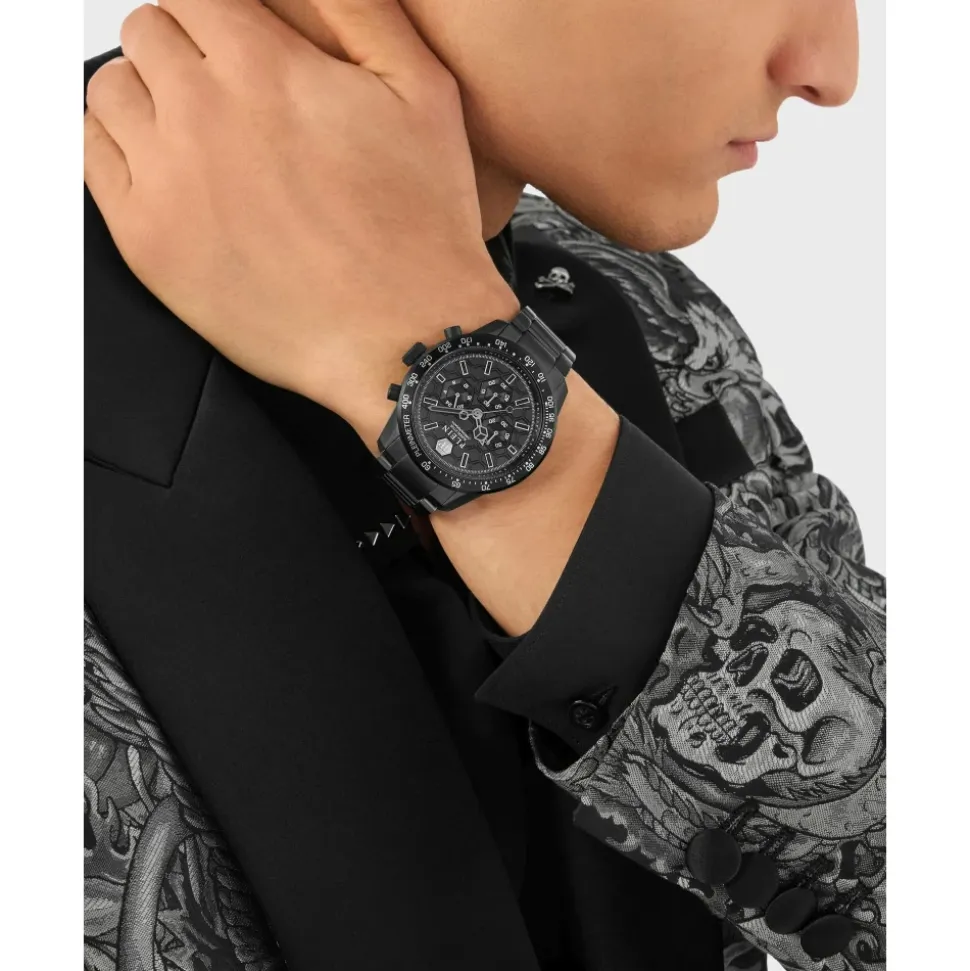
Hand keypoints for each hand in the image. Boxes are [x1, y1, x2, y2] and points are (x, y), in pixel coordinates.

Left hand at [83, 0, 518, 438]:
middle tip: (224, 92)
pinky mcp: (149, 242)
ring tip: (193, 132)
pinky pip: (92, 163)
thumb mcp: (424, 91)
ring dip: (147, 97)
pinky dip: (119, 152)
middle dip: (185, 51)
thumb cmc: (420, 233)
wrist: (405, 338)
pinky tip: (168, 173)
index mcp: (264, 68)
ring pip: (110, 93)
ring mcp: (167, 181)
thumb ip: (359, 10)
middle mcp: (203, 115)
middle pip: (148, 35)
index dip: (219, 16)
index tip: (235, 43)